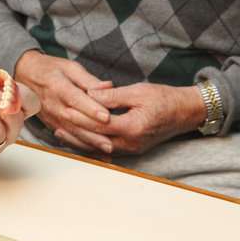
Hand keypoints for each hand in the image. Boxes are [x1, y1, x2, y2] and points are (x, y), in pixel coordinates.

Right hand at [15, 50, 113, 152]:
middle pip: (74, 119)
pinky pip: (66, 137)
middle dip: (94, 130)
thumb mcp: (69, 67)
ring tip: (106, 147)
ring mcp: (51, 116)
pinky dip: (80, 144)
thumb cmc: (49, 69)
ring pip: (71, 132)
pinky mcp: (51, 124)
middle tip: (112, 138)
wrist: (25, 75)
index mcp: (57, 86)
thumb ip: (88, 79)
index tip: (106, 116)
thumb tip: (107, 87)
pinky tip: (93, 148)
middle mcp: (53, 104)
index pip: (75, 99)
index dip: (91, 108)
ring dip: (89, 141)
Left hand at [66, 83, 206, 154]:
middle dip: (74, 131)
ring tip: (59, 133)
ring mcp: (130, 149)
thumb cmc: (164, 98)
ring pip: (98, 148)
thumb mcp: (138, 91)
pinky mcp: (131, 149)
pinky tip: (77, 139)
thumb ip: (112, 95)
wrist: (185, 113)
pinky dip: (90, 144)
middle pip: (95, 139)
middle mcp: (130, 143)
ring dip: (78, 140)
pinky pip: (105, 150)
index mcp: (133, 127)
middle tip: (55, 122)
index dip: (80, 116)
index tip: (64, 108)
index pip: (99, 124)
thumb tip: (90, 93)